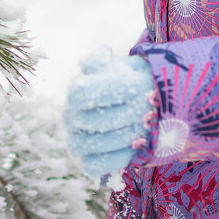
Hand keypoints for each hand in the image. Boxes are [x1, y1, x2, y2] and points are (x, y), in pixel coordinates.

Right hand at [63, 50, 153, 177]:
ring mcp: (75, 139)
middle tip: (149, 112)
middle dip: (127, 115)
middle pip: (93, 119)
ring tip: (145, 129)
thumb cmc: (129, 84)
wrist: (138, 106)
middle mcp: (70, 115)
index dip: (110, 90)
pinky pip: (94, 165)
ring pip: (92, 143)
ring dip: (124, 137)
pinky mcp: (86, 160)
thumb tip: (102, 53)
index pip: (81, 92)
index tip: (137, 87)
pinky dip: (116, 158)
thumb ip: (108, 62)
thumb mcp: (121, 67)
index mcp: (76, 90)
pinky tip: (135, 148)